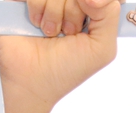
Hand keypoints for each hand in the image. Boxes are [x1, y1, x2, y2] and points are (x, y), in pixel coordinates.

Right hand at [0, 0, 120, 112]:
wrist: (32, 81)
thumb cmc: (67, 68)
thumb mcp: (102, 47)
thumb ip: (110, 13)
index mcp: (92, 11)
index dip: (95, 4)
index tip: (89, 18)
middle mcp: (70, 3)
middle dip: (74, 12)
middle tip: (68, 32)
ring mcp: (48, 2)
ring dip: (55, 13)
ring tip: (51, 33)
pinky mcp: (25, 0)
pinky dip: (38, 7)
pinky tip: (37, 24)